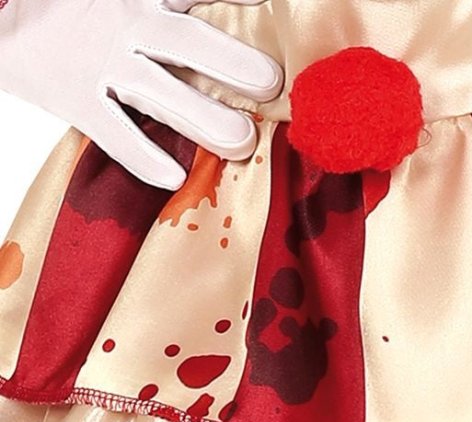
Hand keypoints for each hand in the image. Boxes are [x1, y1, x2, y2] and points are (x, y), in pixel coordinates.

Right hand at [0, 0, 283, 189]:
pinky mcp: (75, 97)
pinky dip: (142, 156)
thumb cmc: (91, 11)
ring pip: (159, 92)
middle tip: (270, 84)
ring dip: (203, 118)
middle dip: (231, 63)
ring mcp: (101, 62)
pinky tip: (174, 177)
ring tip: (242, 141)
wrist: (10, 21)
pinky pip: (113, 131)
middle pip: (186, 43)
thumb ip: (179, 6)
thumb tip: (251, 7)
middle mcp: (126, 22)